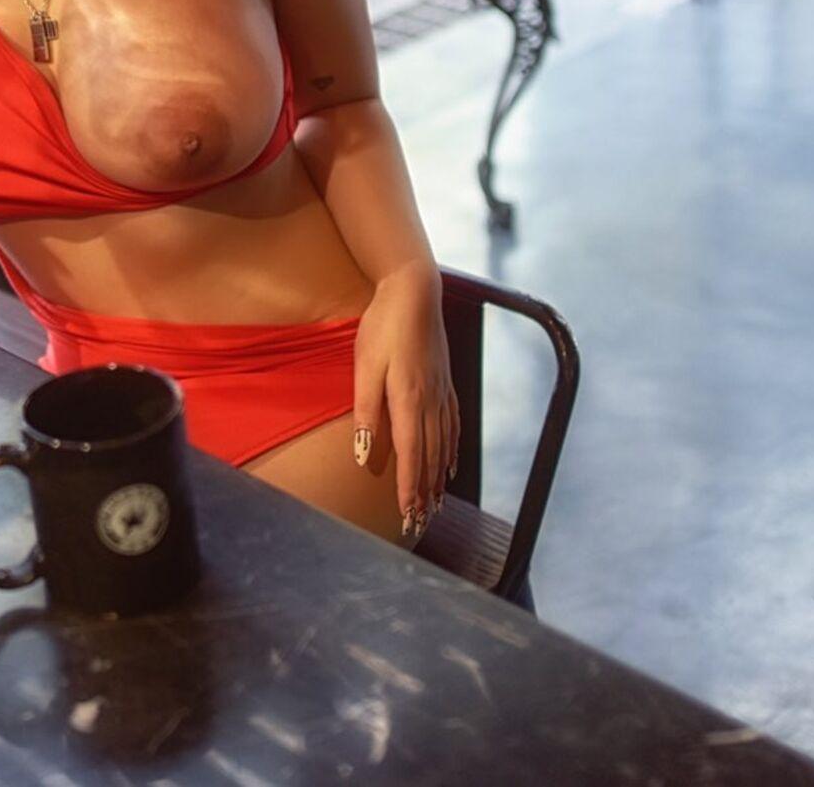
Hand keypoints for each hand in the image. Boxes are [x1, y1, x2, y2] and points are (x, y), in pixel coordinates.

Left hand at [352, 263, 459, 538]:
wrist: (415, 291)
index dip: (408, 488)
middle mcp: (431, 403)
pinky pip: (452, 426)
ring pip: (443, 446)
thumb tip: (361, 454)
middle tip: (420, 522)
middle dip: (424, 493)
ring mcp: (442, 393)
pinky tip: (452, 464)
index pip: (409, 456)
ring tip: (435, 504)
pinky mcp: (445, 382)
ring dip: (438, 478)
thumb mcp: (364, 366)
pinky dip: (452, 450)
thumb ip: (365, 411)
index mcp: (408, 401)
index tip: (408, 515)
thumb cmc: (383, 326)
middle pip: (429, 457)